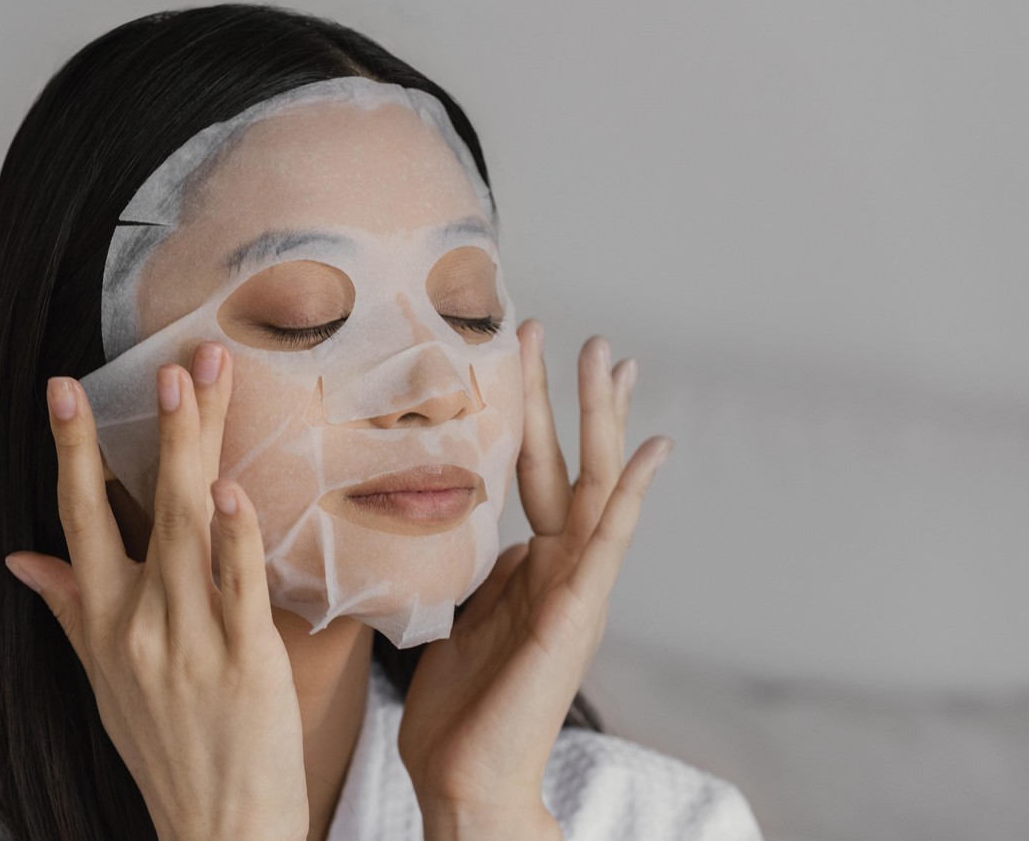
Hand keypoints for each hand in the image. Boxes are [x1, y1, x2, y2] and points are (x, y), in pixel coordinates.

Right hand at [4, 343, 309, 840]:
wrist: (215, 828)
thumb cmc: (163, 752)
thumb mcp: (101, 681)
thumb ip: (68, 610)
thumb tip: (21, 560)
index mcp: (103, 622)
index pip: (77, 517)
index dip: (71, 449)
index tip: (66, 389)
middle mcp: (141, 622)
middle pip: (142, 506)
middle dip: (153, 430)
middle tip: (166, 365)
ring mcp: (193, 639)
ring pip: (190, 528)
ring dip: (194, 452)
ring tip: (201, 387)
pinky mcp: (247, 660)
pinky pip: (239, 586)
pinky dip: (236, 538)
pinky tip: (234, 491)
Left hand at [398, 321, 672, 834]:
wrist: (464, 779)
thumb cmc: (457, 711)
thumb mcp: (458, 620)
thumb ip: (475, 573)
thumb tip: (476, 532)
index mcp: (528, 568)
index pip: (531, 475)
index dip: (527, 415)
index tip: (521, 356)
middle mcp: (559, 570)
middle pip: (569, 465)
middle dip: (571, 400)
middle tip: (580, 336)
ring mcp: (574, 590)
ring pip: (596, 487)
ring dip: (604, 422)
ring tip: (612, 360)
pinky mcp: (575, 615)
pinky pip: (608, 543)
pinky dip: (633, 495)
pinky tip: (657, 452)